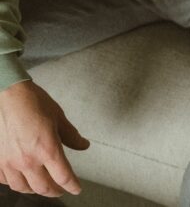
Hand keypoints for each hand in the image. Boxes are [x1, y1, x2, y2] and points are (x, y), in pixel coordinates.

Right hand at [0, 81, 88, 196]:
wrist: (8, 95)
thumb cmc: (33, 103)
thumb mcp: (59, 118)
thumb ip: (71, 136)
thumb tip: (84, 145)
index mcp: (47, 149)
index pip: (63, 177)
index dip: (72, 186)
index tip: (76, 189)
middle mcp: (28, 160)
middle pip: (44, 187)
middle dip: (55, 192)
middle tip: (61, 190)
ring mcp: (9, 162)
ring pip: (23, 187)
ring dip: (35, 190)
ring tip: (42, 187)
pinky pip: (5, 180)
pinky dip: (15, 183)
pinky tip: (20, 179)